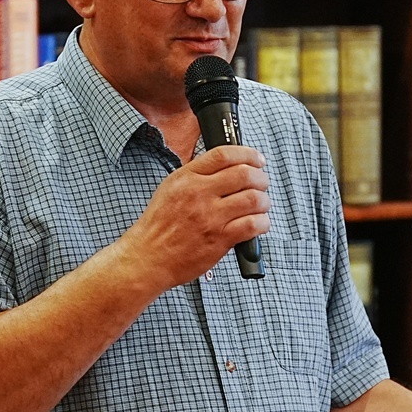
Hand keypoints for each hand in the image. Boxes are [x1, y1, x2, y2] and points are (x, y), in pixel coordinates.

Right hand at [122, 145, 271, 288]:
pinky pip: (253, 225)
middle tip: (262, 183)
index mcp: (186, 178)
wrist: (148, 258)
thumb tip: (228, 166)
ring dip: (264, 201)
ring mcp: (210, 217)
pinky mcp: (219, 239)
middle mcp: (198, 194)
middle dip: (261, 177)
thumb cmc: (159, 226)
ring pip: (253, 198)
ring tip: (261, 205)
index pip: (223, 154)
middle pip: (244, 174)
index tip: (256, 159)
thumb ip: (197, 176)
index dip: (247, 154)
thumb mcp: (170, 189)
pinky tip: (259, 223)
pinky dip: (263, 222)